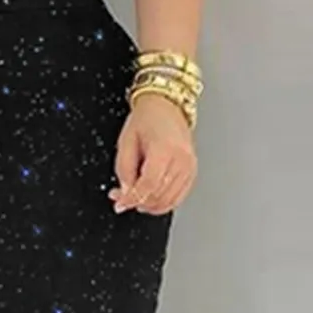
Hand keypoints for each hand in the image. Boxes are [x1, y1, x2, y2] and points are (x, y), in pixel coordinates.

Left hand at [110, 92, 197, 215]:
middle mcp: (181, 159)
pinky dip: (162, 203)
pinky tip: (149, 198)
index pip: (148, 184)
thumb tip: (125, 194)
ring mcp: (189, 167)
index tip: (120, 203)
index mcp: (165, 149)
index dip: (132, 198)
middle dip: (137, 202)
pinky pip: (178, 198)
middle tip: (122, 199)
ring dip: (149, 205)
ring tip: (134, 197)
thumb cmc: (146, 119)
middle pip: (159, 195)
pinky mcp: (192, 172)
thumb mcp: (126, 141)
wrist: (166, 107)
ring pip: (169, 201)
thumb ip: (124, 170)